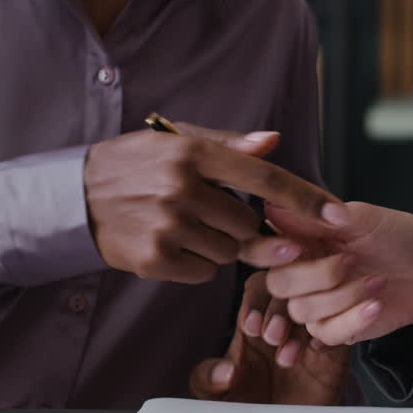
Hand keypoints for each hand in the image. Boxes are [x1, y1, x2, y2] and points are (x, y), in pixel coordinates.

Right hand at [83, 124, 347, 282]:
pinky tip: (172, 243)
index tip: (338, 215)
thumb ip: (228, 143)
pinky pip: (204, 272)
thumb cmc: (134, 164)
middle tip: (210, 212)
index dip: (305, 199)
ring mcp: (166, 226)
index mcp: (192, 152)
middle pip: (249, 223)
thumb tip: (274, 140)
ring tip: (184, 225)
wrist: (74, 197)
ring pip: (229, 251)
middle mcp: (181, 188)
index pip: (263, 177)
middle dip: (241, 224)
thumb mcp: (175, 140)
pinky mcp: (153, 259)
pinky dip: (197, 263)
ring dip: (219, 245)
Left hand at [190, 272, 349, 403]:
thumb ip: (207, 380)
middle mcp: (284, 324)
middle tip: (273, 337)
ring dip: (302, 325)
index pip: (257, 290)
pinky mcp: (334, 354)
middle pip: (289, 291)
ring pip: (315, 306)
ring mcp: (310, 337)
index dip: (255, 303)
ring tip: (288, 357)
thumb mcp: (215, 399)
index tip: (252, 327)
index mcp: (254, 324)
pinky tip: (315, 352)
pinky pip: (341, 330)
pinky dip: (331, 333)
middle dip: (279, 310)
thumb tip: (225, 369)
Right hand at [256, 201, 412, 345]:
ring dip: (342, 296)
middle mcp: (303, 272)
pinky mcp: (336, 327)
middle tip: (349, 260)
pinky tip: (374, 305)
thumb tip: (276, 203)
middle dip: (315, 275)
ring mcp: (317, 303)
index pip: (262, 250)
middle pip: (278, 284)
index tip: (294, 248)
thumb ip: (319, 216)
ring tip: (376, 281)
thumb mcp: (362, 219)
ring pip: (302, 311)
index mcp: (301, 241)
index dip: (268, 252)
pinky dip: (352, 319)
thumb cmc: (396, 237)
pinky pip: (327, 332)